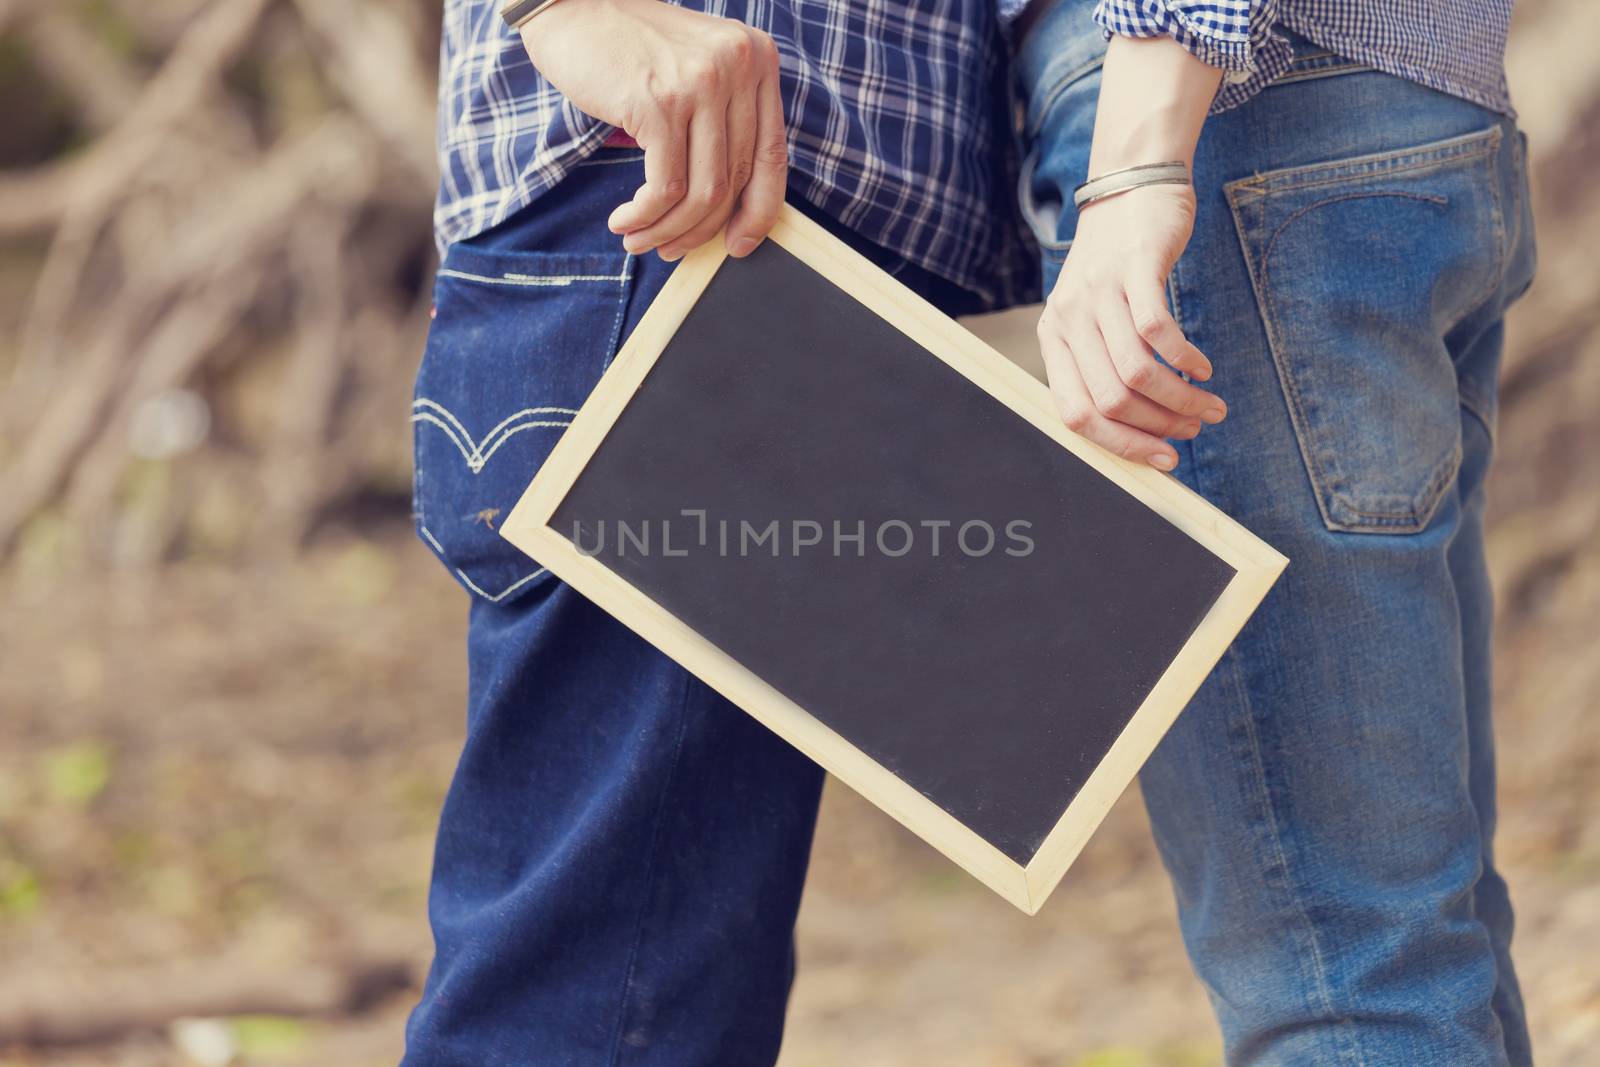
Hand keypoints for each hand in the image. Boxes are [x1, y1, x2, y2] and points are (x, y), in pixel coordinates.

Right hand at [524, 0, 786, 259]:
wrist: (573, 2)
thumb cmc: (630, 48)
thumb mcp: (697, 72)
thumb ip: (723, 122)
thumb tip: (733, 210)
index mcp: (758, 60)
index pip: (773, 156)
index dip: (759, 213)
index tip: (739, 246)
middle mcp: (739, 67)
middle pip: (735, 181)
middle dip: (700, 230)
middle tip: (668, 248)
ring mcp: (701, 84)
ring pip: (702, 193)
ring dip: (667, 230)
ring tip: (637, 239)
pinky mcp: (659, 102)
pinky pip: (664, 187)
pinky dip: (644, 216)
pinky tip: (624, 220)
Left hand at [1036, 182, 1223, 470]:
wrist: (1131, 185)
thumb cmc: (1118, 262)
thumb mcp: (1094, 314)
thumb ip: (1102, 362)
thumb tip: (1137, 428)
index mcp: (1054, 339)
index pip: (1076, 415)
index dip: (1121, 445)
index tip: (1163, 459)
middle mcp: (1068, 318)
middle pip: (1112, 400)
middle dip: (1160, 426)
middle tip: (1196, 427)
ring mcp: (1098, 292)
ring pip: (1137, 373)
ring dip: (1181, 399)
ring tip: (1210, 405)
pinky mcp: (1134, 267)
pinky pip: (1157, 331)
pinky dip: (1185, 359)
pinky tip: (1203, 368)